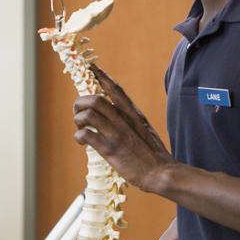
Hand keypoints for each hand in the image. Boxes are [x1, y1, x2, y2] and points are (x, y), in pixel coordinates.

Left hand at [73, 66, 176, 193]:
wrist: (161, 173)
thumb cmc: (152, 154)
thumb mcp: (143, 128)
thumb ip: (129, 119)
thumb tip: (114, 114)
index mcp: (132, 113)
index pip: (115, 89)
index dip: (101, 75)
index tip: (90, 67)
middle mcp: (123, 120)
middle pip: (95, 98)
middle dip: (80, 102)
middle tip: (78, 112)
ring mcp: (116, 133)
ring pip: (88, 114)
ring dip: (78, 119)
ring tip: (80, 127)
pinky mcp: (109, 149)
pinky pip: (86, 135)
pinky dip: (79, 136)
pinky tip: (82, 141)